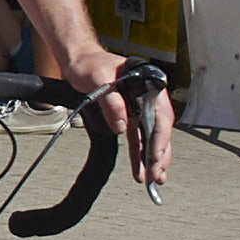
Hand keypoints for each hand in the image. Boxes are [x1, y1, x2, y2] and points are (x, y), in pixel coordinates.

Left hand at [65, 43, 172, 188]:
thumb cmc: (90, 63)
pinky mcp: (128, 116)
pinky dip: (139, 155)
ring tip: (154, 180)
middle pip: (159, 130)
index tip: (156, 156)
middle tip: (158, 176)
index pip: (161, 115)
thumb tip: (122, 125)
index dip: (160, 138)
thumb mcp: (99, 78)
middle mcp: (147, 97)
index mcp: (147, 84)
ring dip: (152, 159)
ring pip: (150, 137)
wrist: (77, 60)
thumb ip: (112, 101)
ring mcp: (139, 108)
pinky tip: (140, 170)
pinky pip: (137, 138)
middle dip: (160, 155)